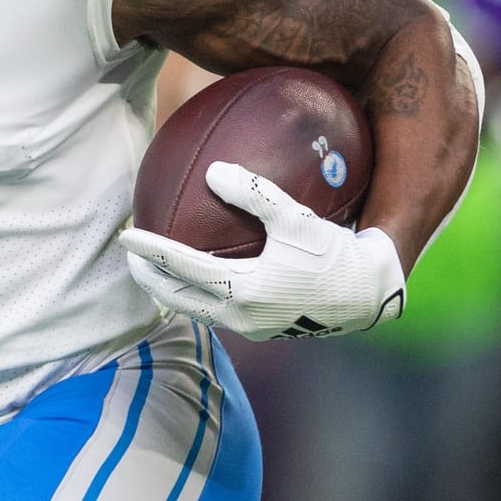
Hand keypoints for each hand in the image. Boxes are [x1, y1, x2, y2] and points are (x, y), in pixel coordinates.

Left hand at [118, 161, 405, 341]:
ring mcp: (252, 327)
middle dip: (150, 279)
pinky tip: (204, 277)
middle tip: (130, 259)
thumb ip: (257, 195)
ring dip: (173, 292)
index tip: (126, 236)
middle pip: (178, 298)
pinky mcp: (266, 329)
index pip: (181, 267)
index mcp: (243, 290)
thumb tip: (214, 171)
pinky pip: (220, 312)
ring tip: (157, 273)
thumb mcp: (299, 220)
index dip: (150, 251)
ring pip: (197, 310)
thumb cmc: (337, 254)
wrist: (374, 296)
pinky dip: (201, 295)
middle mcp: (241, 316)